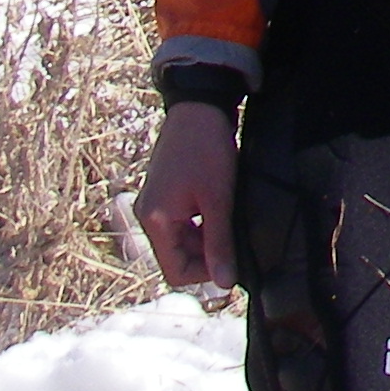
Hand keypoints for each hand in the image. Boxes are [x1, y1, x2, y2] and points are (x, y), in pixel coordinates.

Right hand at [135, 101, 239, 289]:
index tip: (234, 264)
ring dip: (208, 238)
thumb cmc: (206, 150)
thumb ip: (219, 241)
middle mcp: (149, 217)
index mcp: (154, 221)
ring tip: (235, 223)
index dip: (205, 274)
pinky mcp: (168, 195)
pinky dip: (205, 223)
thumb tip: (224, 283)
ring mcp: (157, 205)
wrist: (199, 107)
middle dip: (208, 255)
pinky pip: (185, 223)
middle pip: (179, 256)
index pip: (174, 271)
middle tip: (240, 242)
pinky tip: (226, 211)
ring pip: (184, 240)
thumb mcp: (218, 199)